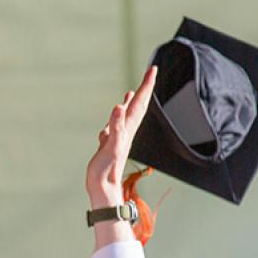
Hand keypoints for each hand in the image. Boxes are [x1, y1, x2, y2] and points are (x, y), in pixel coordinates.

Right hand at [86, 66, 156, 209]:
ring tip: (134, 91)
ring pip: (128, 115)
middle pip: (138, 105)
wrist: (103, 189)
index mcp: (128, 128)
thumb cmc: (106, 170)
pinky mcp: (110, 143)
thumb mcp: (110, 147)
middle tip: (150, 72)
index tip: (153, 69)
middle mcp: (126, 131)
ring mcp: (119, 137)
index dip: (146, 85)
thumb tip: (118, 107)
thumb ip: (115, 127)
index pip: (140, 102)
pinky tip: (116, 114)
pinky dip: (118, 115)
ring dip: (132, 101)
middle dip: (144, 88)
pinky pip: (116, 124)